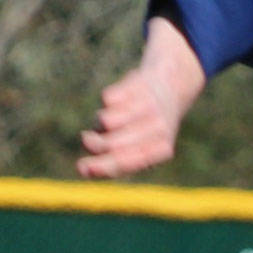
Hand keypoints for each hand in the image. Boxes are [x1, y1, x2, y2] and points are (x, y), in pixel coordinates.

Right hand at [76, 13, 204, 178]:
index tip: (81, 166)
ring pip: (106, 120)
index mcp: (163, 149)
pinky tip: (123, 99)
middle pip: (112, 144)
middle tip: (87, 138)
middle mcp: (160, 127)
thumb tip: (81, 169)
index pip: (127, 163)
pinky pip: (107, 98)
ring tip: (110, 119)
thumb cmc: (148, 127)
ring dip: (100, 122)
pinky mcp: (140, 83)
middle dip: (93, 143)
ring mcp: (150, 104)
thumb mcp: (139, 148)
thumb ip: (112, 164)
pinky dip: (108, 102)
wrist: (171, 84)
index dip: (101, 167)